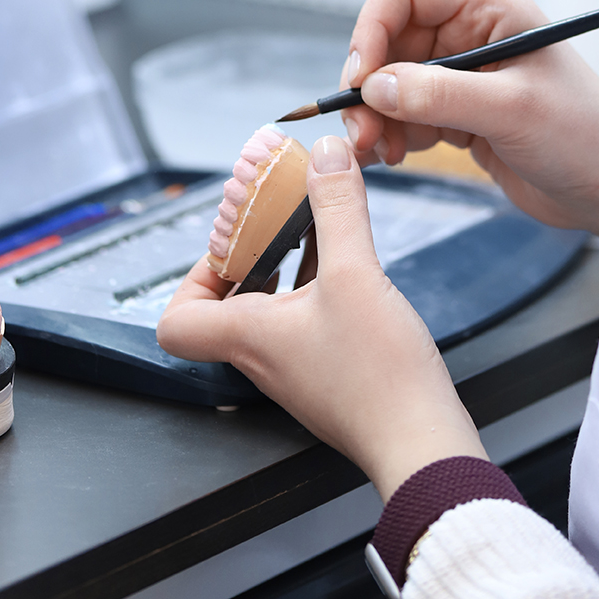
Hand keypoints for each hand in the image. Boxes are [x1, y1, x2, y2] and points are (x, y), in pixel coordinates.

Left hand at [156, 136, 487, 501]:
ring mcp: (296, 371)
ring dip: (286, 272)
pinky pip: (305, 325)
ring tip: (318, 237)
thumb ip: (337, 209)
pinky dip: (317, 291)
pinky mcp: (329, 376)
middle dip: (249, 259)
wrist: (421, 442)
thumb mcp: (355, 274)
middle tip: (277, 230)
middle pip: (225, 309)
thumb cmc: (379, 375)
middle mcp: (263, 358)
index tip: (228, 248)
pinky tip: (353, 271)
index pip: (177, 320)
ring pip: (269, 314)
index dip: (190, 279)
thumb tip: (325, 156)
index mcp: (249, 336)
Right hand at [341, 0, 598, 244]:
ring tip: (380, 152)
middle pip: (388, 42)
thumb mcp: (512, 110)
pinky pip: (405, 115)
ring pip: (390, 83)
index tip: (359, 79)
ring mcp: (463, 76)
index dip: (372, 28)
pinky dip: (390, 135)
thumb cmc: (585, 136)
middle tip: (360, 131)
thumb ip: (440, 95)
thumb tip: (373, 87)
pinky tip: (393, 157)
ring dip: (375, 116)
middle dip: (368, 86)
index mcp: (489, 8)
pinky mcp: (459, 114)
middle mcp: (471, 34)